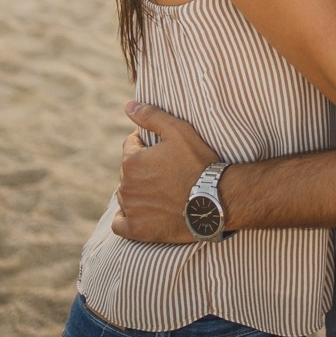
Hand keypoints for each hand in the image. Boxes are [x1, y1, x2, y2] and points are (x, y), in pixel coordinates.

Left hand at [112, 100, 218, 243]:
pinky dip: (126, 217)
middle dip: (143, 168)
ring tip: (163, 190)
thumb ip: (151, 116)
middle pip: (128, 170)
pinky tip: (141, 212)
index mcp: (131, 160)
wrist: (215, 200)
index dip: (148, 145)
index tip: (166, 151)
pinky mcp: (137, 230)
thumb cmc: (199, 163)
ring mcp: (130, 209)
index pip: (131, 146)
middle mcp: (125, 185)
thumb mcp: (179, 131)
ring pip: (126, 194)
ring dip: (138, 190)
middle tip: (168, 171)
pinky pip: (120, 223)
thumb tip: (128, 106)